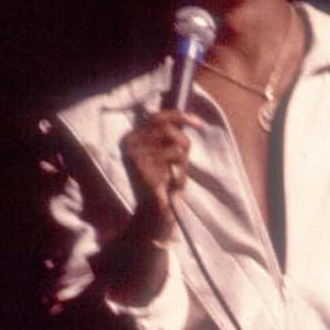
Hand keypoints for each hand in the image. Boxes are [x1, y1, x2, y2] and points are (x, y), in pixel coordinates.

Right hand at [120, 108, 200, 241]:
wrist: (152, 213)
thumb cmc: (160, 181)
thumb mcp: (160, 154)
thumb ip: (166, 136)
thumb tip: (184, 119)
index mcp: (130, 139)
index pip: (157, 118)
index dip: (180, 116)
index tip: (199, 123)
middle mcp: (131, 146)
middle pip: (169, 129)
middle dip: (184, 142)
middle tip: (184, 160)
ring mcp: (138, 160)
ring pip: (177, 146)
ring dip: (183, 162)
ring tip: (175, 176)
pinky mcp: (147, 174)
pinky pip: (176, 165)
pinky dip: (180, 174)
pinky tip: (173, 185)